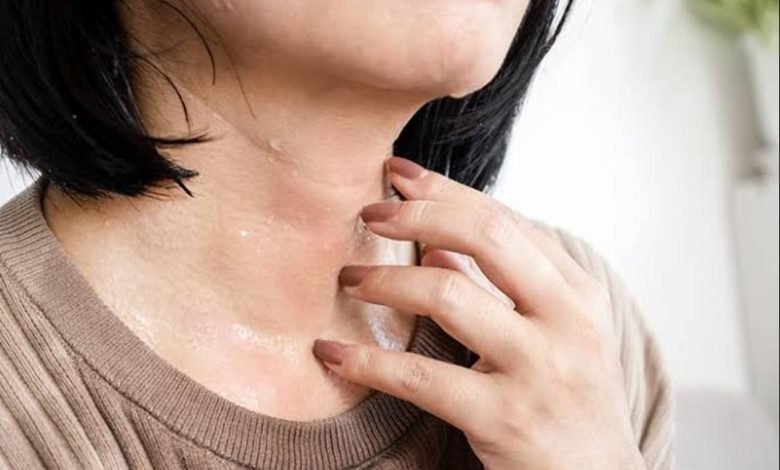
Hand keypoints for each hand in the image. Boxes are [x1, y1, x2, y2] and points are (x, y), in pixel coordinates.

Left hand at [312, 157, 645, 469]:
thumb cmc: (570, 401)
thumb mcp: (557, 333)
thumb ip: (506, 284)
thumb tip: (439, 243)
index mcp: (577, 291)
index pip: (503, 219)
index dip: (444, 189)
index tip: (396, 175)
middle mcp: (566, 320)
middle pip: (484, 235)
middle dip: (417, 214)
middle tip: (369, 213)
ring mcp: (539, 369)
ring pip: (447, 294)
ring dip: (385, 279)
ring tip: (350, 279)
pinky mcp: (505, 419)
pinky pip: (421, 378)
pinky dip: (368, 361)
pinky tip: (333, 353)